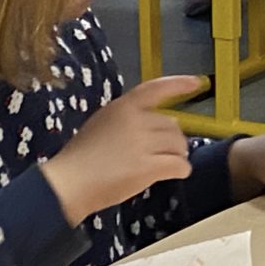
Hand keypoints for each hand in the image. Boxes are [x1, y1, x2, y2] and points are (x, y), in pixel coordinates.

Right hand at [41, 76, 206, 225]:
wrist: (69, 183)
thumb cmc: (80, 157)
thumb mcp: (102, 124)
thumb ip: (127, 120)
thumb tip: (155, 127)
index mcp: (122, 107)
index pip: (155, 89)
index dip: (178, 85)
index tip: (196, 82)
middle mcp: (135, 120)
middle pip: (172, 125)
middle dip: (173, 140)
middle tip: (165, 153)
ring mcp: (142, 143)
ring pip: (178, 145)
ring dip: (177, 156)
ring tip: (166, 165)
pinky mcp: (148, 167)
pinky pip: (178, 165)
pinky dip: (181, 170)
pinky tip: (176, 174)